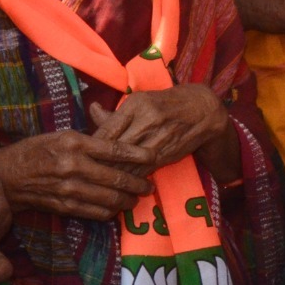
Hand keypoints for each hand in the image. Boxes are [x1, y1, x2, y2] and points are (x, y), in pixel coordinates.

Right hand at [0, 131, 155, 220]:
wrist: (5, 177)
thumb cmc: (36, 150)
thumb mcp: (62, 135)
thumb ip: (90, 138)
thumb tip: (120, 136)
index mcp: (75, 143)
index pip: (115, 149)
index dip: (138, 154)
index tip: (155, 156)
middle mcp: (73, 166)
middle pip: (116, 177)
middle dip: (138, 183)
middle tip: (150, 185)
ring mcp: (69, 189)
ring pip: (109, 198)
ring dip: (127, 200)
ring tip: (137, 198)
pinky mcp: (65, 206)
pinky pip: (96, 212)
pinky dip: (110, 211)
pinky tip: (117, 207)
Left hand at [89, 85, 228, 169]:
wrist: (203, 112)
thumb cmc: (167, 104)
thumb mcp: (142, 101)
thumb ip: (116, 113)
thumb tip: (91, 111)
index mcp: (137, 105)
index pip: (106, 131)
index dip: (91, 147)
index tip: (81, 156)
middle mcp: (147, 121)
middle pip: (114, 150)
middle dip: (98, 164)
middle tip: (83, 173)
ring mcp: (158, 140)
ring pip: (127, 164)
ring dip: (112, 175)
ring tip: (97, 182)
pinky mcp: (166, 155)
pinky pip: (142, 170)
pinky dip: (129, 178)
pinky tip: (118, 183)